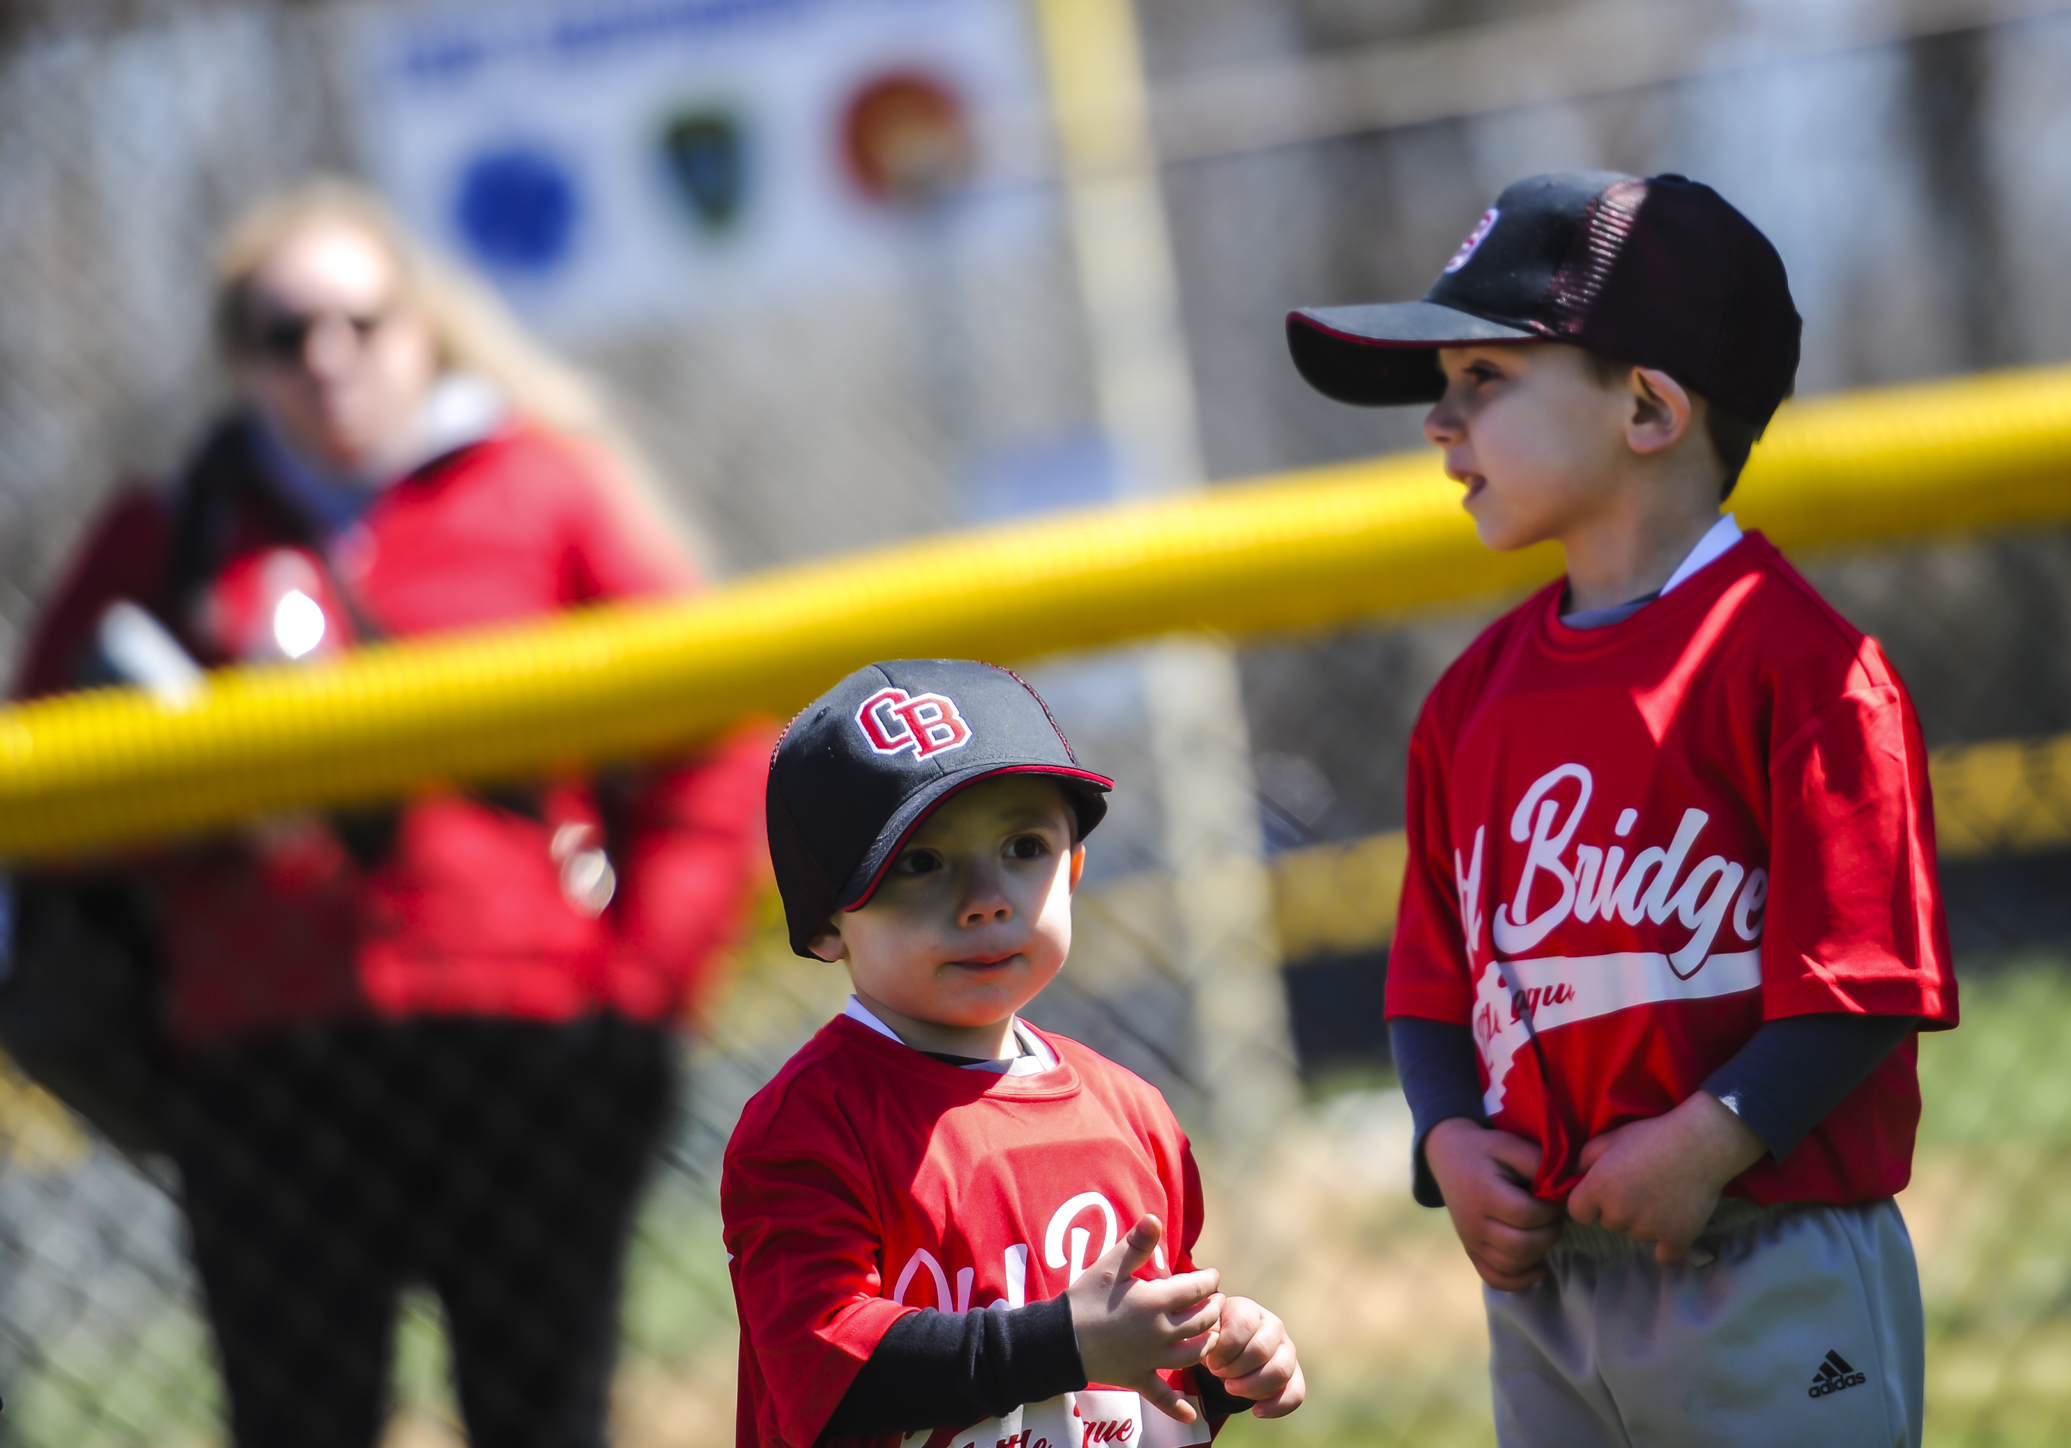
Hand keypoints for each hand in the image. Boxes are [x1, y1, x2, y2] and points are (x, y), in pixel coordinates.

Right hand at [1067, 1215, 1222, 1422]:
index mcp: (1154, 1301)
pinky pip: (1162, 1396)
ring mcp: (1151, 1358)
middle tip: (1216, 1300)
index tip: (1212, 1275)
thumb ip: (1135, 1244)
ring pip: (1194, 1354)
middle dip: (1214, 1308)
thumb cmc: (1084, 1299)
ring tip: (1211, 1333)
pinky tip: (1192, 1415)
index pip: (1196, 1289)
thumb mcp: (1109, 1267)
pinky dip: (1177, 1407)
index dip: (1209, 1280)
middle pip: (1202, 1321)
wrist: (1058, 1339)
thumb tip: (1155, 1218)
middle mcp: (1159, 1332)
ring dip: (1208, 1343)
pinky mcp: (1138, 1377)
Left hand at [1200, 1296, 1303, 1417]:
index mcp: (1248, 1310)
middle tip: (1218, 1374)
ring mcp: (1286, 1349)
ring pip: (1281, 1370)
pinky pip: (1296, 1393)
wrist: (1223, 1356)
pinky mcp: (1294, 1374)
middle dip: (1235, 1369)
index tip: (1211, 1362)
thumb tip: (1211, 1340)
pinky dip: (1277, 1406)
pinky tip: (1256, 1411)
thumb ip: (1205, 1333)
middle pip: (1261, 1350)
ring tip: (1231, 1388)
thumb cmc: (1211, 1340)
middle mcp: (1272, 1325)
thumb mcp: (1203, 1332)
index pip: (1243, 1323)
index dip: (1225, 1348)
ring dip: (1252, 1386)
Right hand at [1424, 1119, 1562, 1290]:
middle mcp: (1474, 1223)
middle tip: (1554, 1216)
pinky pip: (1494, 1277)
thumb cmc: (1484, 1149)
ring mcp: (1470, 1241)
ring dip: (1538, 1252)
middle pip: (1521, 1246)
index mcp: (1483, 1195)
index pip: (1527, 1216)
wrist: (1448, 1155)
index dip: (1551, 1211)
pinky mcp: (1471, 1250)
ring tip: (1544, 1230)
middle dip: (1549, 1233)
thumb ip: (1538, 1164)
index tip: (1557, 1199)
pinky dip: (1519, 1281)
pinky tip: (1539, 1270)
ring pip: (1512, 1264)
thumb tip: (1564, 1190)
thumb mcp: (1511, 1145)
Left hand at [1567, 1092, 1765, 1264]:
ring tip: (1664, 1195)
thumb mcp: (1611, 1137)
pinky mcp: (1676, 1239)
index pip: (1578, 1212)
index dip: (1589, 1202)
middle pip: (1609, 1223)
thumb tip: (1574, 1177)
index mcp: (1599, 1188)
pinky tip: (1673, 1228)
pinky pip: (1664, 1256)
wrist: (1701, 1143)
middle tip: (1641, 1186)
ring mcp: (1648, 1229)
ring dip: (1646, 1222)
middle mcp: (1619, 1213)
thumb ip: (1585, 1159)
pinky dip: (1668, 1245)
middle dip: (1619, 1209)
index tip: (1605, 1192)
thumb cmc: (1653, 1135)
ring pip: (1637, 1234)